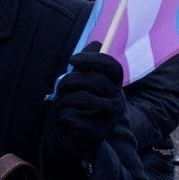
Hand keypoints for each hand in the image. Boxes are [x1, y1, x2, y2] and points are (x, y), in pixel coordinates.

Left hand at [43, 41, 125, 162]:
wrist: (75, 136)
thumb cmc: (78, 103)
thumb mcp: (82, 82)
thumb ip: (86, 65)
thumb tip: (97, 43)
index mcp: (114, 86)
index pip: (113, 67)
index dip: (93, 59)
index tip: (72, 59)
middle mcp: (117, 102)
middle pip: (94, 80)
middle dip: (70, 81)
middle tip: (61, 86)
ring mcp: (109, 119)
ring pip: (81, 98)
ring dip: (64, 100)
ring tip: (64, 104)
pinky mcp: (97, 133)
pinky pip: (72, 116)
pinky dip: (63, 116)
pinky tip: (67, 120)